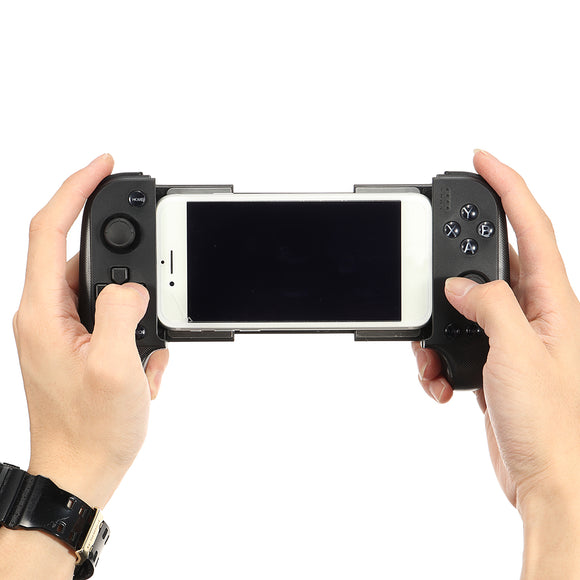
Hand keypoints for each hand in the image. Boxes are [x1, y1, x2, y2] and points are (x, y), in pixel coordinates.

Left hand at [13, 154, 168, 508]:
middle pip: (85, 257)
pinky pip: (113, 317)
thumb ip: (121, 311)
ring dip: (137, 314)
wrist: (80, 470)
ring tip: (145, 355)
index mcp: (42, 313)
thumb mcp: (116, 369)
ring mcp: (63, 330)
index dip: (76, 189)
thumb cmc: (91, 430)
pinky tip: (143, 368)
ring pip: (107, 291)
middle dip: (128, 269)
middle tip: (151, 297)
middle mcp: (46, 315)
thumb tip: (132, 284)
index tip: (104, 166)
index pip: (50, 229)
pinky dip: (137, 334)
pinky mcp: (81, 343)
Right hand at [412, 150, 579, 576]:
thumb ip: (491, 306)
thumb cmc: (553, 426)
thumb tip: (462, 286)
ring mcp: (512, 339)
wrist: (550, 481)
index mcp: (554, 302)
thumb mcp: (518, 354)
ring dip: (438, 324)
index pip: (531, 226)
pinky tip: (439, 381)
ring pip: (465, 305)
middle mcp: (535, 315)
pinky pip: (456, 341)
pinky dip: (436, 357)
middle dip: (457, 258)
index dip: (508, 186)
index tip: (483, 159)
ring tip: (430, 354)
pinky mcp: (492, 363)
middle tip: (432, 250)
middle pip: (494, 261)